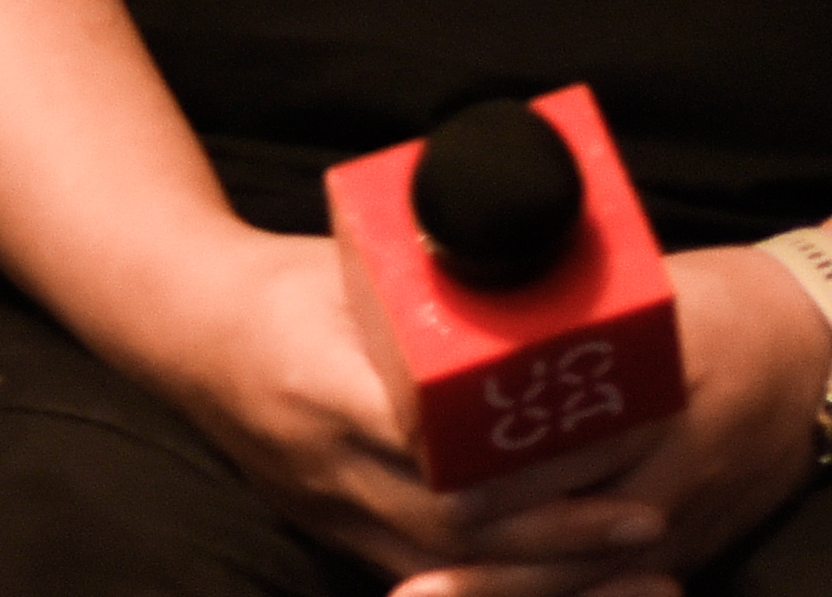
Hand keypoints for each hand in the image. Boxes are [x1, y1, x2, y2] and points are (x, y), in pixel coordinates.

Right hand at [128, 234, 672, 596]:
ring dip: (543, 575)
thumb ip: (438, 284)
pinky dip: (500, 585)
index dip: (525, 459)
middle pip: (455, 527)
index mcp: (322, 382)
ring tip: (629, 562)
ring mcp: (326, 509)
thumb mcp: (356, 266)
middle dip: (560, 534)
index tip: (605, 441)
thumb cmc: (282, 284)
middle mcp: (323, 462)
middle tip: (649, 519)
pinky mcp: (333, 533)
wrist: (183, 329)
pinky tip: (566, 582)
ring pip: (446, 569)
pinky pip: (426, 578)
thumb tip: (550, 267)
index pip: (437, 443)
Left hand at [424, 247, 826, 593]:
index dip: (503, 471)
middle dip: (489, 546)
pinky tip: (491, 595)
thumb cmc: (722, 309)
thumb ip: (571, 318)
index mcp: (662, 391)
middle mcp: (675, 466)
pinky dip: (558, 593)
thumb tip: (470, 304)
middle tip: (416, 548)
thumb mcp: (654, 295)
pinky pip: (616, 587)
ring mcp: (684, 519)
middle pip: (571, 529)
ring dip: (508, 585)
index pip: (573, 446)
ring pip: (588, 573)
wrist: (822, 355)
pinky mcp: (692, 549)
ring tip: (426, 590)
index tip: (438, 480)